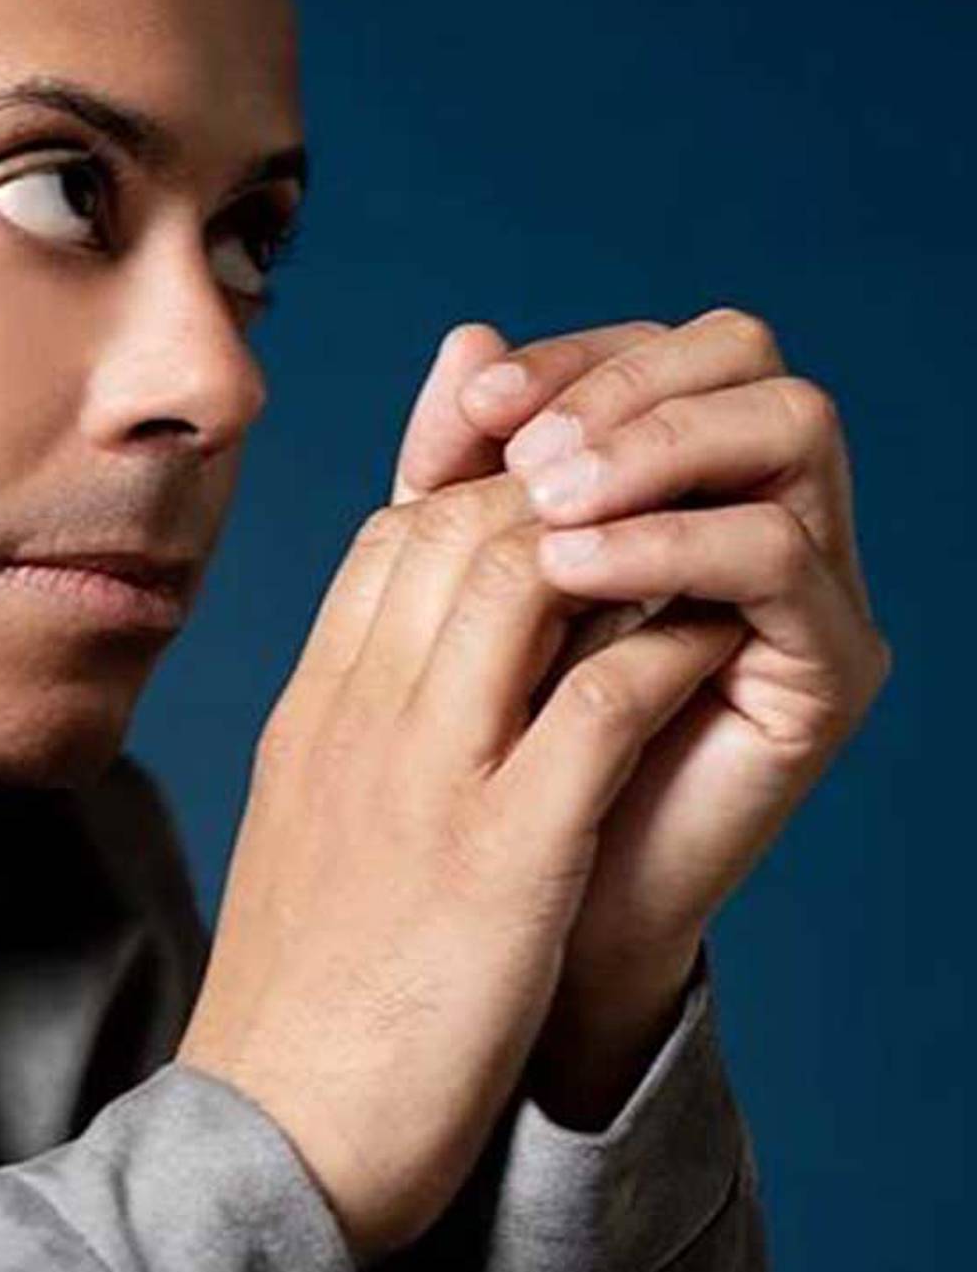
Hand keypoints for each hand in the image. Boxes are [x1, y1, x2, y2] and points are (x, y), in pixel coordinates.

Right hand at [176, 464, 743, 1265]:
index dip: (494, 496)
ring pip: (523, 575)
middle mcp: (356, 720)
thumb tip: (413, 683)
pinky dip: (666, 648)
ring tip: (689, 567)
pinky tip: (712, 650)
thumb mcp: (305, 836)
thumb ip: (355, 742)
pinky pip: (600, 699)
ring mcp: (423, 780)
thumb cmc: (300, 1000)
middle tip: (656, 526)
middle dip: (570, 494)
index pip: (394, 535)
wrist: (270, 1136)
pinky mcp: (501, 859)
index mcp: (311, 716)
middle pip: (461, 524)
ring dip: (622, 545)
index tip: (574, 528)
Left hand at [393, 309, 892, 1123]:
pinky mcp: (824, 668)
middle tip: (520, 453)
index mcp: (663, 487)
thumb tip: (462, 337)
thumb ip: (457, 477)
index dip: (560, 360)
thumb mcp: (447, 600)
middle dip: (618, 383)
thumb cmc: (470, 764)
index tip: (467, 410)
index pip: (646, 351)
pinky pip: (780, 554)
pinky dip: (675, 540)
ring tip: (546, 503)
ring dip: (654, 444)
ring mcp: (801, 589)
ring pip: (787, 426)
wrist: (505, 934)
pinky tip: (573, 570)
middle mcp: (747, 516)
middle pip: (739, 356)